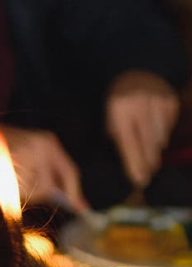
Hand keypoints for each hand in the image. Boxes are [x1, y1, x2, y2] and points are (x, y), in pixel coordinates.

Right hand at [0, 120, 87, 211]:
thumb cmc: (3, 150)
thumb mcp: (30, 154)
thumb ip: (44, 173)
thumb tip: (63, 198)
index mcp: (48, 143)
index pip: (68, 171)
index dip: (74, 192)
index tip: (81, 209)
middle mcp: (40, 147)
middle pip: (47, 187)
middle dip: (37, 193)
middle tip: (19, 184)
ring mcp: (24, 155)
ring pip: (30, 192)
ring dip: (20, 192)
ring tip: (8, 178)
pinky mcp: (8, 165)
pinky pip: (16, 191)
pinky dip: (10, 192)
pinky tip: (2, 179)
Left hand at [106, 70, 179, 187]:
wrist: (138, 71)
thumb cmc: (119, 102)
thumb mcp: (110, 119)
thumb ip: (118, 139)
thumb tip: (130, 165)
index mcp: (120, 111)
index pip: (129, 144)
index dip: (134, 164)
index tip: (139, 180)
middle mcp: (141, 106)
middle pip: (147, 144)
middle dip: (147, 163)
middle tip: (146, 178)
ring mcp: (158, 102)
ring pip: (160, 137)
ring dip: (155, 151)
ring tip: (151, 161)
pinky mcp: (171, 100)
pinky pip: (168, 126)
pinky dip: (162, 134)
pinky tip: (155, 134)